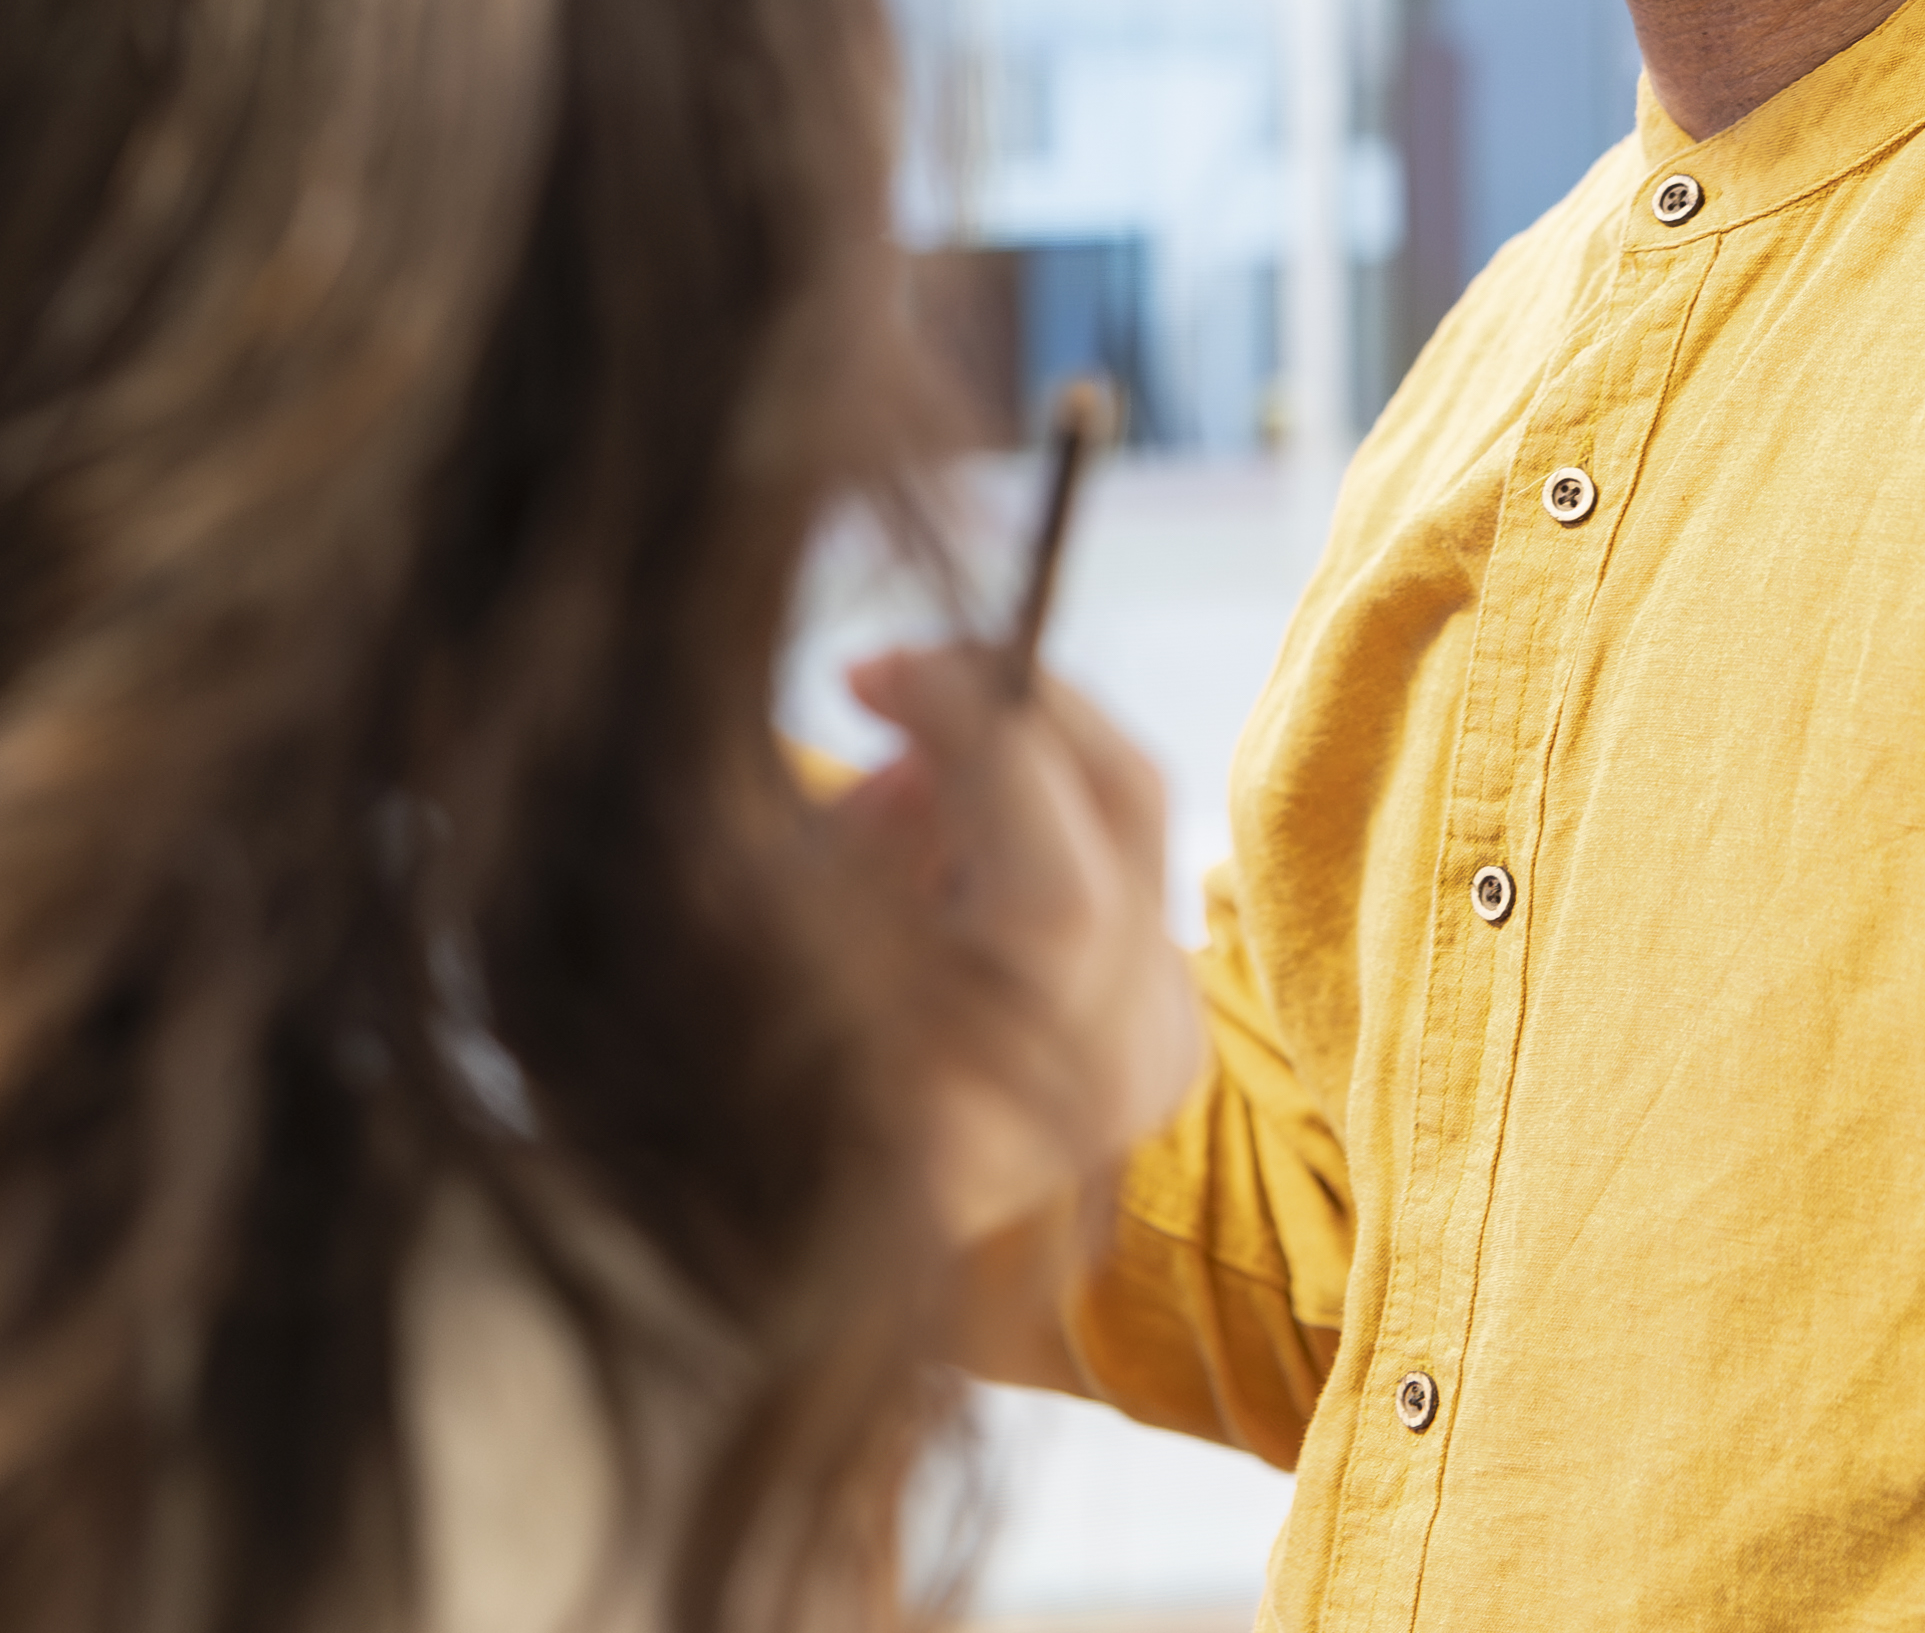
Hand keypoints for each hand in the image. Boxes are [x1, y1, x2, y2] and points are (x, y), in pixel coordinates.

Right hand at [828, 644, 1205, 1243]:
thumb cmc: (752, 1089)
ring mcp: (1155, 1066)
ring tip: (904, 757)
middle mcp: (1107, 1085)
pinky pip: (1134, 868)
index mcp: (996, 1095)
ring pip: (1135, 820)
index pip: (1040, 853)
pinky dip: (1054, 813)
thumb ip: (870, 829)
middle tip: (901, 673)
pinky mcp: (1172, 1048)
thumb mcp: (776, 942)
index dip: (963, 722)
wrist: (806, 1254)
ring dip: (1027, 751)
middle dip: (1009, 702)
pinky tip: (953, 838)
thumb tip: (934, 736)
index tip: (868, 670)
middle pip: (1121, 805)